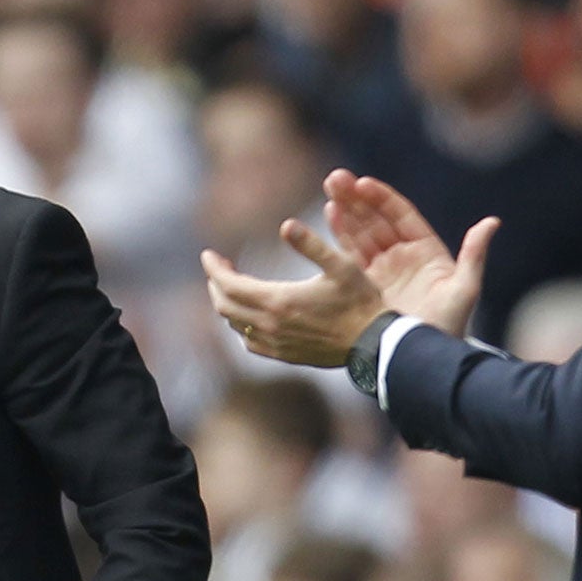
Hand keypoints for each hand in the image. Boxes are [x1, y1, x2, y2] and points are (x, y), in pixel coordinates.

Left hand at [201, 221, 387, 366]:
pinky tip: (249, 317)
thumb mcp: (341, 265)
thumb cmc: (360, 301)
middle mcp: (271, 325)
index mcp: (278, 301)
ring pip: (235, 325)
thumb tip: (285, 225)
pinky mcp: (284, 355)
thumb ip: (311, 244)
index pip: (229, 285)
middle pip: (224, 306)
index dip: (214, 268)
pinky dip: (241, 326)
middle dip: (216, 284)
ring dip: (227, 304)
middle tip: (220, 267)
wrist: (373, 344)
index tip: (208, 254)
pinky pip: (249, 343)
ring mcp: (276, 344)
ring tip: (233, 286)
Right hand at [323, 169, 497, 340]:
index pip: (401, 216)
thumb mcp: (465, 290)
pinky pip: (350, 254)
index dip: (382, 198)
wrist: (421, 360)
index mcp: (426, 251)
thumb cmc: (447, 327)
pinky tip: (329, 214)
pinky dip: (339, 234)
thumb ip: (474, 254)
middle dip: (357, 198)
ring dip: (345, 210)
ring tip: (329, 189)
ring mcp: (382, 270)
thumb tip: (492, 222)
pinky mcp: (364, 286)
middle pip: (377, 219)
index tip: (363, 183)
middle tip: (337, 178)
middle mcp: (403, 256)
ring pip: (361, 232)